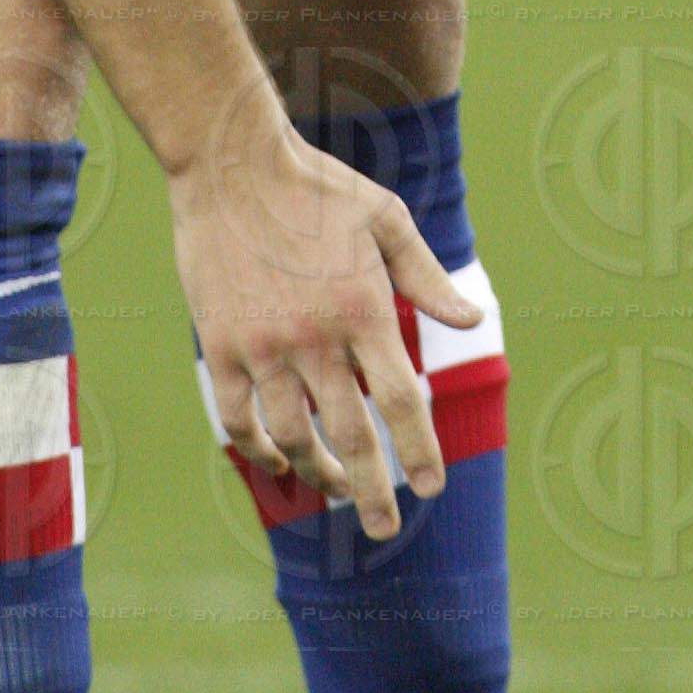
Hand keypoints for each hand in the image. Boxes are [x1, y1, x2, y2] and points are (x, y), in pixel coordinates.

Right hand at [172, 109, 482, 540]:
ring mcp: (263, 346)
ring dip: (316, 473)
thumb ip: (427, 277)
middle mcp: (315, 338)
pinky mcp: (221, 345)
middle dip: (372, 490)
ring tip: (335, 490)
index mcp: (363, 309)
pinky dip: (258, 448)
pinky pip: (237, 417)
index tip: (432, 487)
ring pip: (292, 436)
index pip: (399, 400)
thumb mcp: (386, 219)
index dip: (418, 450)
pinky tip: (277, 459)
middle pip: (350, 435)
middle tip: (385, 529)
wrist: (231, 164)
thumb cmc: (316, 187)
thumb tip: (471, 322)